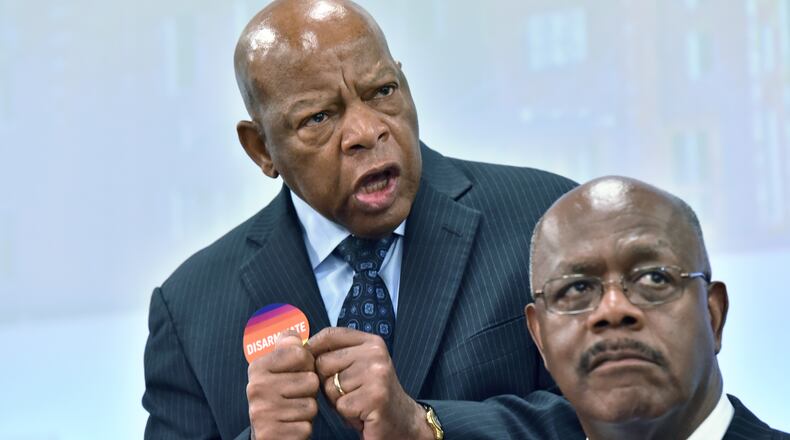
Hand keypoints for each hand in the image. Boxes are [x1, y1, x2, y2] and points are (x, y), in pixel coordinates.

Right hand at [247, 332, 318, 439]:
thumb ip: (287, 348)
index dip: (307, 365)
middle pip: (310, 381)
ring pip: (311, 406)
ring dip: (307, 412)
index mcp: (258, 366)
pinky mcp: (269, 435)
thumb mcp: (279, 370)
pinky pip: (305, 428)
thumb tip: (294, 334)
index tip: (296, 373)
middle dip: (309, 391)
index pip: (300, 353)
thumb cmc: (279, 398)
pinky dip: (302, 430)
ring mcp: (261, 412)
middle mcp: (256, 387)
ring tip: (293, 412)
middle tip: (295, 397)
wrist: (266, 434)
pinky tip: (289, 427)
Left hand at [307, 327, 433, 439]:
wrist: (402, 421)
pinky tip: (361, 412)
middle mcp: (375, 353)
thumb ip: (337, 354)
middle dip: (327, 382)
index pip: (331, 334)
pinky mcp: (375, 396)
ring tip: (356, 402)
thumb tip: (302, 347)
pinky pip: (340, 405)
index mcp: (371, 342)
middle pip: (323, 362)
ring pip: (330, 386)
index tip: (309, 360)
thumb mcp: (358, 366)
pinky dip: (347, 414)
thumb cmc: (371, 394)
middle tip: (347, 392)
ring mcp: (377, 374)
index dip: (313, 347)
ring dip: (337, 400)